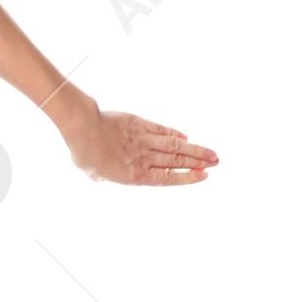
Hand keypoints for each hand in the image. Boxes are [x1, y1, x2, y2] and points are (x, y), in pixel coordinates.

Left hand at [63, 106, 218, 186]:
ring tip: (212, 152)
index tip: (204, 175)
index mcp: (135, 175)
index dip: (187, 177)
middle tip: (217, 163)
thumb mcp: (95, 174)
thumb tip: (105, 174)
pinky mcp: (139, 124)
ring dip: (195, 149)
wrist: (83, 127)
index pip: (168, 178)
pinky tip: (184, 136)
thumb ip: (107, 176)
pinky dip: (174, 133)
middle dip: (199, 162)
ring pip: (175, 146)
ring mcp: (144, 140)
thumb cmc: (84, 153)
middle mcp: (144, 158)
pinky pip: (161, 130)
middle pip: (177, 161)